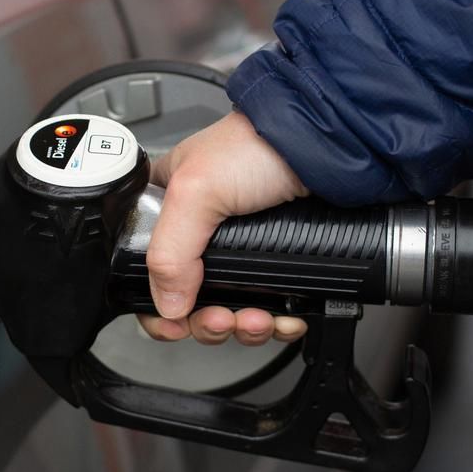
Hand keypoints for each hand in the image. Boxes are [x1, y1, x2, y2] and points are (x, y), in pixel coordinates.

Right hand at [139, 112, 309, 345]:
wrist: (326, 145)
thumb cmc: (259, 144)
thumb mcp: (196, 190)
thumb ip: (168, 251)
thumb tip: (168, 304)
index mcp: (169, 210)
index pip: (146, 270)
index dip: (157, 306)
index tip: (175, 324)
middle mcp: (202, 233)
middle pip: (190, 302)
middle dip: (209, 322)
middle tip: (224, 319)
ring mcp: (242, 250)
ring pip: (232, 312)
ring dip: (244, 327)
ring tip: (260, 318)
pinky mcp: (278, 260)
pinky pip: (270, 309)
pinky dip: (277, 323)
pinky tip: (284, 318)